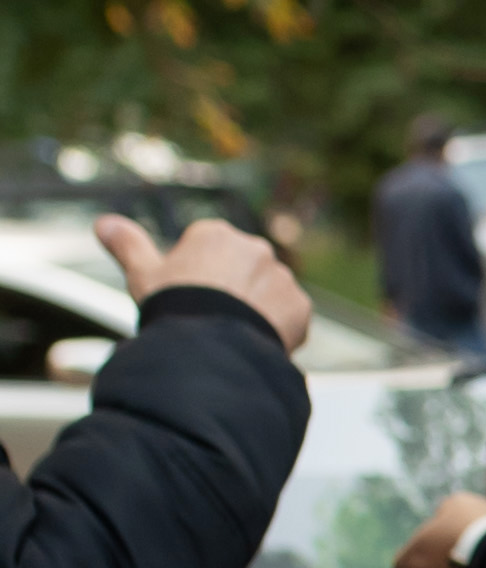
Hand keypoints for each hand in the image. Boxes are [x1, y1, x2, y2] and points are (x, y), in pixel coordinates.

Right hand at [101, 214, 309, 356]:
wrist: (210, 345)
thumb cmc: (173, 307)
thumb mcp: (143, 275)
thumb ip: (127, 245)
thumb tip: (103, 222)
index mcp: (215, 234)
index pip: (208, 256)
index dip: (195, 283)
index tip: (188, 301)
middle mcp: (254, 247)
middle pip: (240, 274)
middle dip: (228, 294)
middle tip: (208, 322)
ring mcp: (281, 276)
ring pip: (266, 295)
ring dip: (255, 312)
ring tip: (230, 336)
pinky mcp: (300, 306)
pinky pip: (289, 318)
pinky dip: (276, 332)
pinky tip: (252, 344)